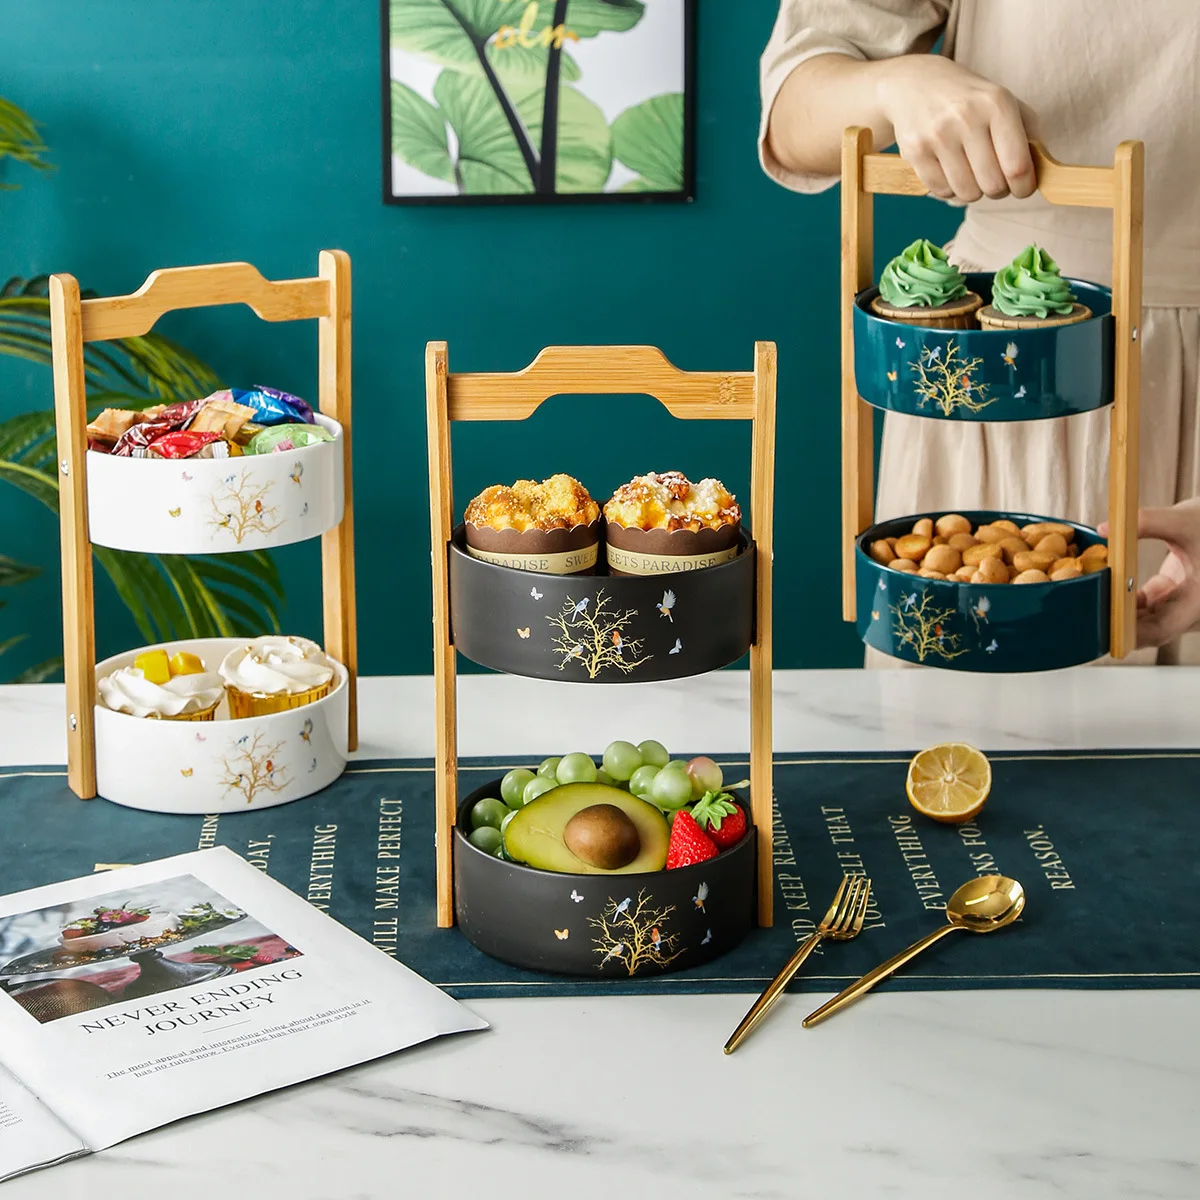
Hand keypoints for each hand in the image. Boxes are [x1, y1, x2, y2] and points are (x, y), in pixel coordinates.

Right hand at [873, 55, 1035, 202]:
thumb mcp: (1002, 101)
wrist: (915, 83)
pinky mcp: (915, 151)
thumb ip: (1029, 132)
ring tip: (971, 174)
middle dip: (998, 190)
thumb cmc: (967, 98)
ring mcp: (938, 135)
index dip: (1024, 187)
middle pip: (993, 185)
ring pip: (967, 193)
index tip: (1022, 189)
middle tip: (994, 180)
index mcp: (997, 103)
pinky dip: (949, 189)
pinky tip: (949, 171)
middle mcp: (967, 117)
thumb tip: (1043, 168)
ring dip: (973, 191)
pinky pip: (941, 191)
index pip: (1017, 166)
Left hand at [1100, 500, 1199, 646]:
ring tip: (1086, 601)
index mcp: (1197, 602)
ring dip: (1116, 610)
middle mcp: (1189, 609)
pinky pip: (1141, 605)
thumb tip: (1105, 528)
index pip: (1161, 630)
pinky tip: (1102, 587)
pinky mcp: (1168, 593)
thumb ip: (1148, 522)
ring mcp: (1178, 603)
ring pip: (1143, 619)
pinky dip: (1122, 597)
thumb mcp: (1184, 521)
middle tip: (1082, 616)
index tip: (1100, 628)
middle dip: (1116, 624)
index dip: (1130, 634)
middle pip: (1147, 629)